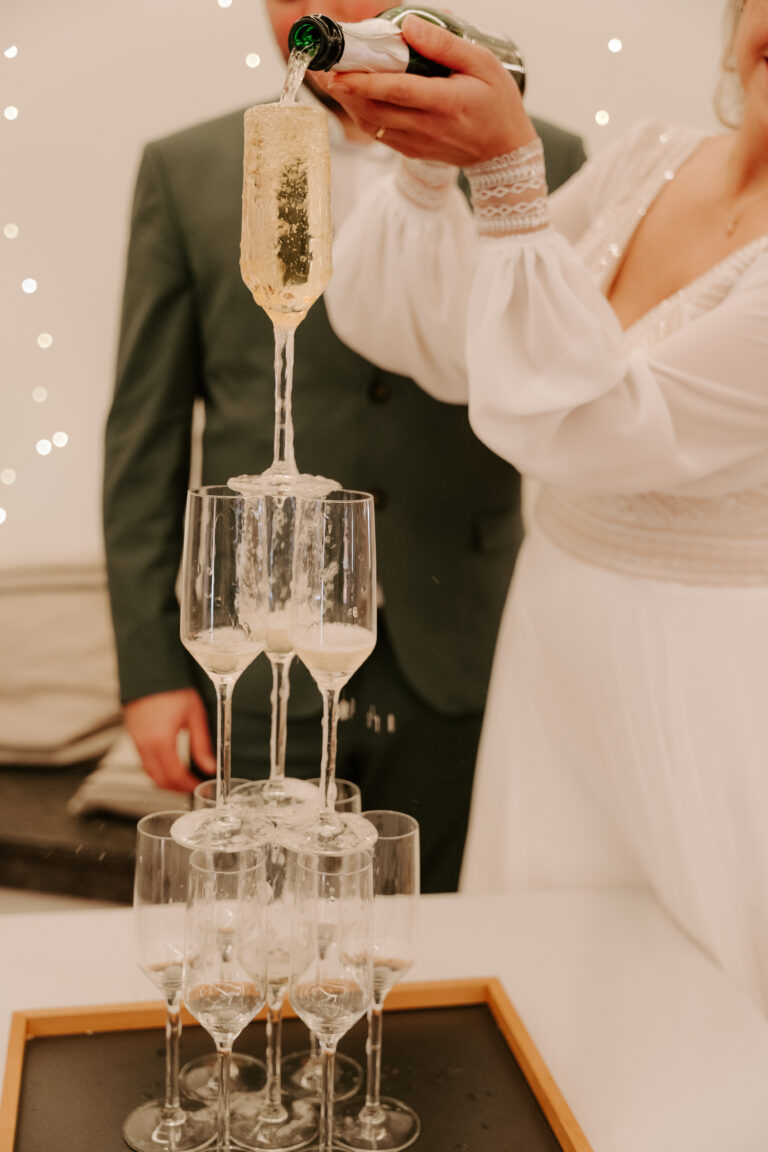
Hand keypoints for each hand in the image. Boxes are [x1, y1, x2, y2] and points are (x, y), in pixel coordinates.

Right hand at [123, 689, 214, 791]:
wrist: (151, 672)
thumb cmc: (174, 690)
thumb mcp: (195, 716)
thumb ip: (201, 744)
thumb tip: (210, 766)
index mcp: (161, 741)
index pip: (175, 775)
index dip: (188, 785)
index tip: (199, 786)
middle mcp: (145, 744)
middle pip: (159, 779)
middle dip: (176, 787)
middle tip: (190, 787)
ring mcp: (135, 740)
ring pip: (148, 772)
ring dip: (164, 779)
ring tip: (181, 778)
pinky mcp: (132, 734)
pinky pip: (142, 760)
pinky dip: (155, 768)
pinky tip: (167, 763)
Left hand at [325, 15, 535, 166]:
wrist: (503, 151)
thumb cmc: (497, 103)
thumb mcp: (483, 64)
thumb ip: (444, 45)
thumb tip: (408, 26)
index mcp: (445, 103)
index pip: (396, 91)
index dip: (363, 81)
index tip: (337, 69)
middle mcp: (426, 127)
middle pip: (374, 108)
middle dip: (342, 88)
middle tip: (321, 66)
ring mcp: (416, 143)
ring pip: (371, 123)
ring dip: (347, 102)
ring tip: (330, 78)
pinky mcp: (410, 151)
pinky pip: (378, 133)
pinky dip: (361, 114)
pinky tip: (353, 96)